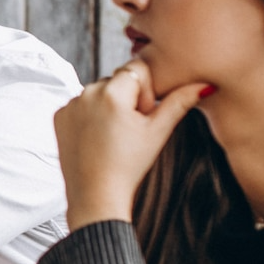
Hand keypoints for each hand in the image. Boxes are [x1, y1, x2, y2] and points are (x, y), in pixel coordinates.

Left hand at [54, 60, 209, 229]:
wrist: (96, 196)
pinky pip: (80, 105)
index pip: (137, 67)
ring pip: (99, 91)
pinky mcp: (58, 116)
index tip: (143, 115)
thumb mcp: (158, 132)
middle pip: (117, 79)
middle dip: (128, 98)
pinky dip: (90, 115)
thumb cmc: (130, 165)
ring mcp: (70, 104)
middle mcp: (86, 92)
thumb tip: (204, 84)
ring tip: (113, 136)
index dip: (146, 90)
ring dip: (109, 106)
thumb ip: (179, 102)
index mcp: (112, 91)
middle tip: (129, 129)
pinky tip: (97, 139)